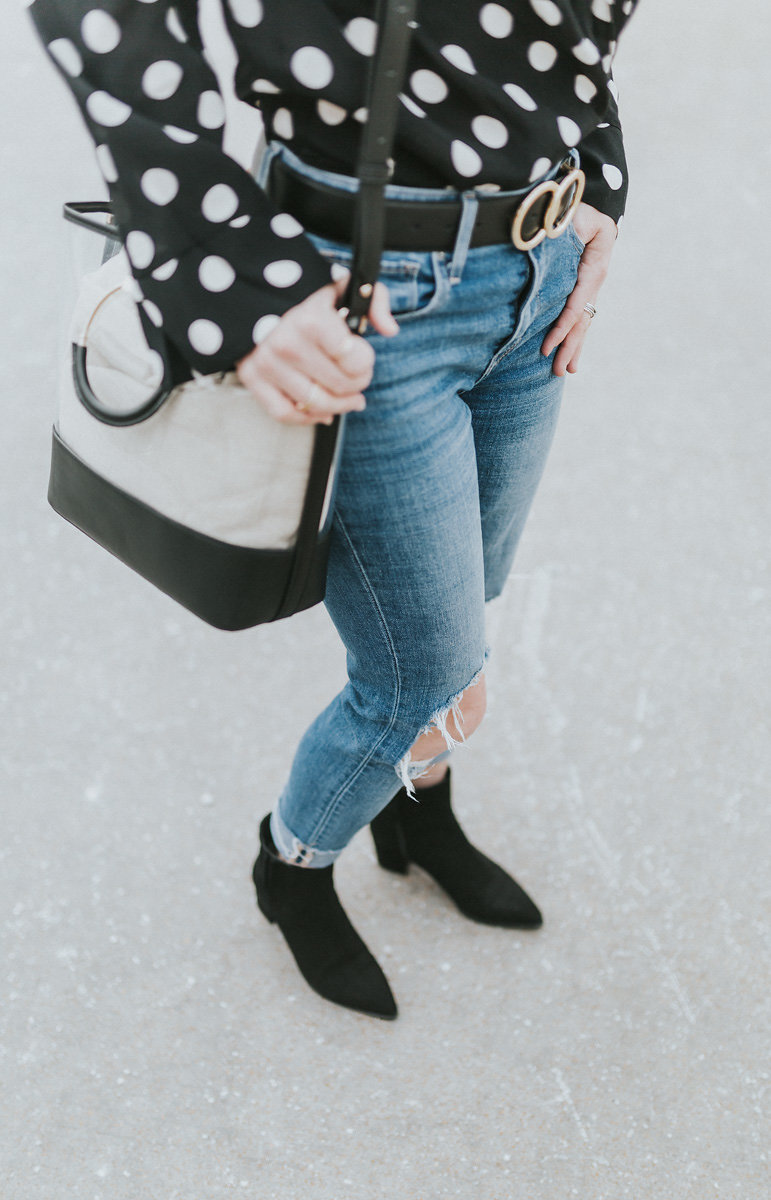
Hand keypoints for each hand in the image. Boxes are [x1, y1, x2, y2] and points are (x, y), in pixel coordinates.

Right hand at [236, 271, 398, 424]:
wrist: (250, 289)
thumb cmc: (302, 290)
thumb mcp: (340, 283)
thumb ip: (373, 299)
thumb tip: (390, 330)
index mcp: (312, 320)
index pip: (356, 363)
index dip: (366, 363)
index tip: (362, 355)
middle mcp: (287, 344)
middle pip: (340, 387)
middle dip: (356, 384)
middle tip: (357, 377)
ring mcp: (267, 363)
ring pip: (316, 405)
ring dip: (339, 405)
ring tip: (349, 399)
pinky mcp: (251, 377)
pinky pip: (284, 413)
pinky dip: (306, 418)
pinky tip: (323, 411)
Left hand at [541, 203, 617, 376]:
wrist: (587, 204)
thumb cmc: (576, 208)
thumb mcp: (576, 216)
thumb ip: (569, 234)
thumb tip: (555, 251)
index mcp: (595, 265)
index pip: (576, 303)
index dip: (562, 327)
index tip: (546, 348)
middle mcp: (595, 279)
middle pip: (582, 319)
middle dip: (570, 346)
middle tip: (560, 371)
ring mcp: (591, 286)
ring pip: (583, 321)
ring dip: (574, 346)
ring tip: (567, 370)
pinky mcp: (583, 289)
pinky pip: (580, 316)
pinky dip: (574, 335)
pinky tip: (569, 352)